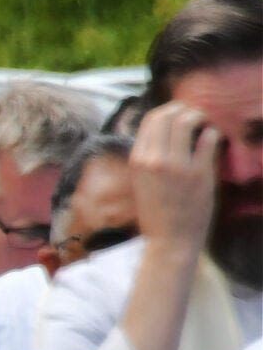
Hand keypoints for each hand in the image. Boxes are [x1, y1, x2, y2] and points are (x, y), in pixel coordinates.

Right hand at [132, 101, 220, 258]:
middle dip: (183, 108)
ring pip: (186, 121)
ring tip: (204, 123)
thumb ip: (147, 158)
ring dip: (198, 116)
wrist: (170, 240)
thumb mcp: (140, 182)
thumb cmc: (155, 213)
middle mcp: (154, 160)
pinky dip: (212, 134)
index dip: (166, 111)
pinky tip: (213, 140)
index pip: (149, 120)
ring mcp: (177, 165)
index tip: (177, 115)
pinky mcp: (199, 173)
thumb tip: (159, 134)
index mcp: (137, 161)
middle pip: (166, 115)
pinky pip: (208, 139)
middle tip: (193, 115)